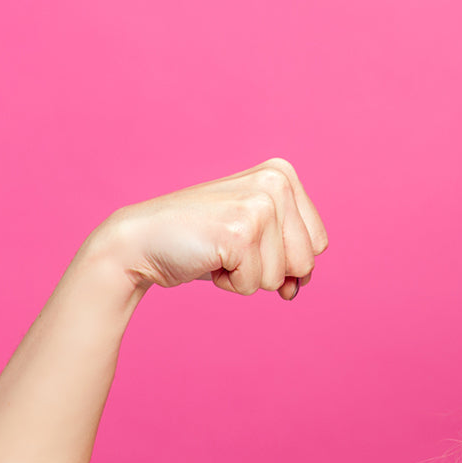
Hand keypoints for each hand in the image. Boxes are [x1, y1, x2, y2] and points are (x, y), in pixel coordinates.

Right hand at [88, 158, 330, 300]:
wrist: (143, 241)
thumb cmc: (201, 242)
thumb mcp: (255, 239)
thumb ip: (287, 255)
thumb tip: (298, 287)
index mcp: (283, 174)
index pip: (318, 244)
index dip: (284, 258)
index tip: (247, 240)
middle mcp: (276, 182)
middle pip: (306, 262)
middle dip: (268, 269)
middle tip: (230, 247)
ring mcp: (259, 205)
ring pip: (281, 277)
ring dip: (247, 276)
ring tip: (218, 251)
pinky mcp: (240, 232)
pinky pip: (254, 285)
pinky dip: (229, 283)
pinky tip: (209, 258)